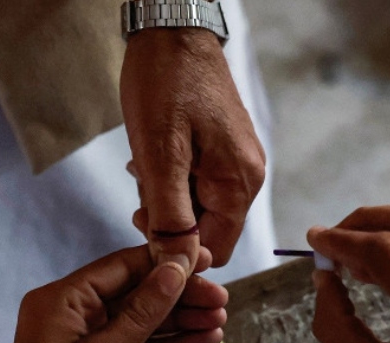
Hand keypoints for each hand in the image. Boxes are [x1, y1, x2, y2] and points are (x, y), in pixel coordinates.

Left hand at [2, 245, 226, 342]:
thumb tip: (174, 271)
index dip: (164, 261)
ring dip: (182, 321)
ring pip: (143, 321)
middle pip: (137, 293)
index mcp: (63, 300)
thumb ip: (141, 313)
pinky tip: (203, 339)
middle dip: (180, 296)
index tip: (202, 260)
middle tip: (220, 296)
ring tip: (219, 319)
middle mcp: (76, 313)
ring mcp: (89, 339)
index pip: (121, 267)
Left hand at [120, 28, 265, 269]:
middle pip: (207, 229)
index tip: (146, 223)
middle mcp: (247, 177)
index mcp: (239, 182)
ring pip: (199, 208)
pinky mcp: (224, 151)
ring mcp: (237, 162)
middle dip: (169, 219)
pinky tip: (154, 158)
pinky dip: (173, 180)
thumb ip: (169, 213)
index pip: (214, 249)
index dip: (178, 250)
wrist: (173, 33)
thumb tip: (176, 262)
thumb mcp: (159, 154)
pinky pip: (199, 184)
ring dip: (167, 198)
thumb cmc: (165, 84)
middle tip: (142, 187)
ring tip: (145, 166)